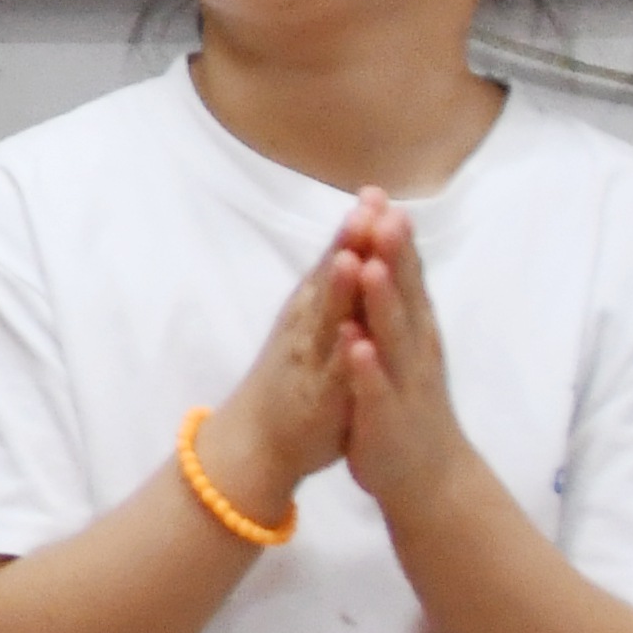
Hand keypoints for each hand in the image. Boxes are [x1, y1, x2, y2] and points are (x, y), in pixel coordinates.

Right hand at [195, 204, 372, 528]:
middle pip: (331, 278)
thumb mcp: (312, 330)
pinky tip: (350, 334)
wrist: (256, 441)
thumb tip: (348, 250)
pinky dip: (340, 352)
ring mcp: (310, 359)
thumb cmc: (291, 382)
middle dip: (350, 242)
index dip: (356, 228)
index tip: (376, 191)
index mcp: (312, 311)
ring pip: (326, 319)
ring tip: (354, 255)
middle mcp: (307, 327)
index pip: (338, 261)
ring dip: (338, 287)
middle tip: (368, 204)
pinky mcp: (316, 396)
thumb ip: (330, 293)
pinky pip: (329, 372)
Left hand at [334, 195, 476, 511]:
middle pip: (403, 294)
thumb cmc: (409, 400)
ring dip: (383, 301)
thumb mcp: (405, 345)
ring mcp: (403, 382)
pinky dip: (366, 365)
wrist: (428, 475)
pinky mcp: (387, 417)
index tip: (380, 194)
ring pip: (392, 336)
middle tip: (385, 212)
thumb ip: (398, 300)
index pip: (404, 274)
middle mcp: (414, 349)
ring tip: (372, 264)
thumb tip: (388, 247)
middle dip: (393, 254)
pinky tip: (355, 344)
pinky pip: (375, 388)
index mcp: (414, 330)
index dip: (393, 236)